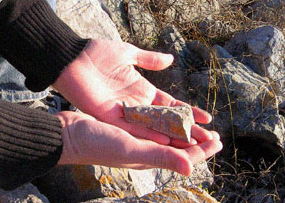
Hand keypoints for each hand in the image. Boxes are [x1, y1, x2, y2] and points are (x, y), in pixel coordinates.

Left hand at [52, 39, 212, 145]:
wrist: (70, 57)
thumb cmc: (95, 53)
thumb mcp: (128, 53)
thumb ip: (149, 59)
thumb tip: (170, 59)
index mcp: (142, 90)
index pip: (171, 105)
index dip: (188, 112)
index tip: (207, 119)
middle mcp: (136, 104)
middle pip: (166, 121)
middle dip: (186, 130)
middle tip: (207, 139)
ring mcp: (124, 111)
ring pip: (152, 128)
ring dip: (172, 137)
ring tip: (191, 146)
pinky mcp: (109, 116)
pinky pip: (132, 128)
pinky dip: (148, 134)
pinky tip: (164, 141)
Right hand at [56, 111, 221, 174]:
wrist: (66, 134)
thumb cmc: (97, 143)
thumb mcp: (132, 149)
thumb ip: (161, 157)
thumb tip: (191, 168)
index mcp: (148, 158)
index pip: (182, 157)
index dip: (202, 150)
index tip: (219, 140)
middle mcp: (144, 150)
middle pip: (177, 148)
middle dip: (197, 142)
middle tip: (215, 134)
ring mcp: (134, 140)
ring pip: (166, 136)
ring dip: (183, 132)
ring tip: (198, 126)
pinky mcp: (125, 129)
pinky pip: (152, 126)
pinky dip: (165, 122)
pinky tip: (168, 116)